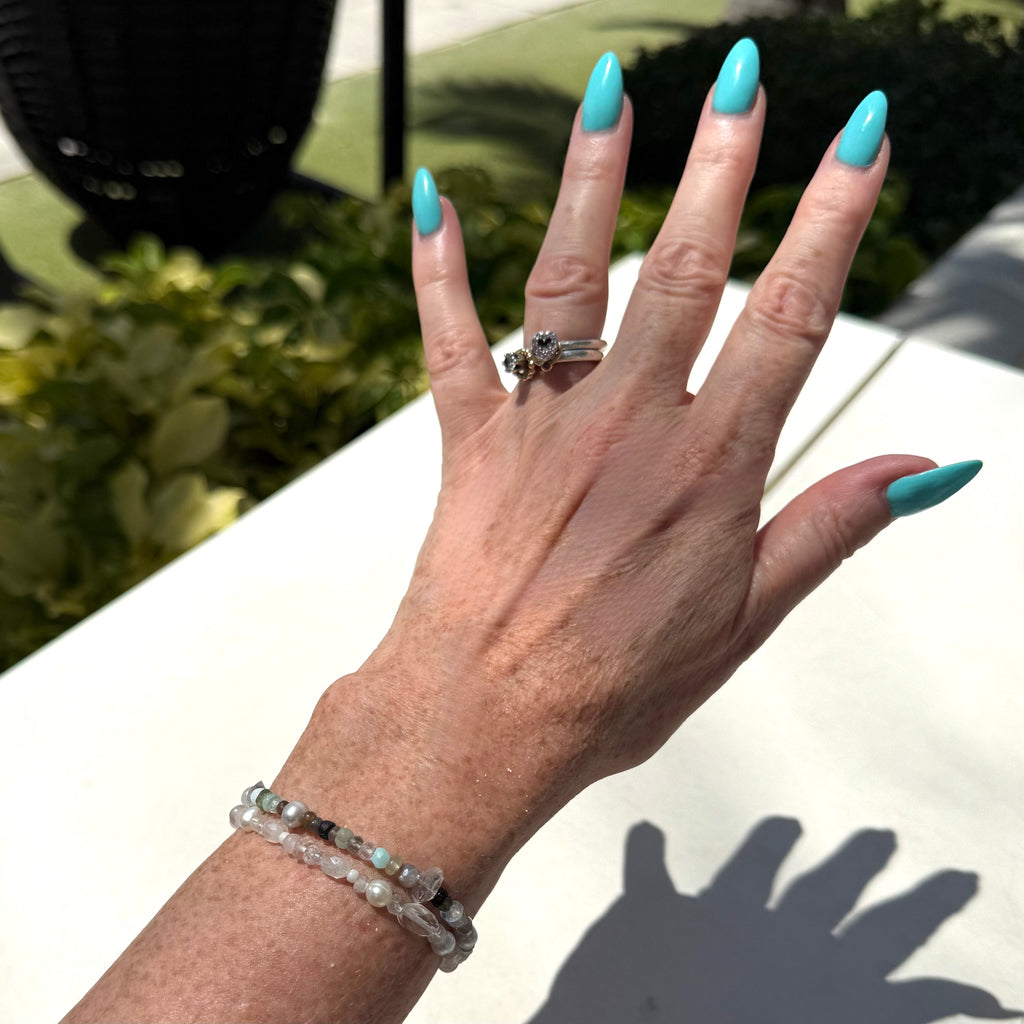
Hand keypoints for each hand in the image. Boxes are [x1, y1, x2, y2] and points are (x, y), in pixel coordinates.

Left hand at [364, 57, 929, 805]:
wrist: (485, 720)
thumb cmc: (613, 687)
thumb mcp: (746, 621)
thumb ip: (828, 529)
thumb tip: (922, 470)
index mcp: (709, 467)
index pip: (791, 316)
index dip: (832, 222)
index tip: (861, 143)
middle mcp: (628, 423)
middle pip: (686, 268)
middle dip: (724, 164)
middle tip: (748, 77)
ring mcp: (542, 422)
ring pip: (572, 274)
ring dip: (596, 177)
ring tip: (610, 94)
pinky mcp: (470, 439)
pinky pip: (450, 337)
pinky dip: (437, 266)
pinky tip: (433, 197)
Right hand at [531, 820, 1019, 1023]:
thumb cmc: (662, 992)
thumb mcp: (637, 927)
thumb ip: (646, 876)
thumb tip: (647, 827)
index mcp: (739, 911)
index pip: (758, 865)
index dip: (773, 844)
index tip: (790, 826)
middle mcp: (796, 935)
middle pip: (837, 888)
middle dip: (860, 862)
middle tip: (886, 838)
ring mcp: (837, 978)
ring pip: (894, 930)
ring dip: (931, 903)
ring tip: (963, 880)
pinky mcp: (867, 1015)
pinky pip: (923, 1003)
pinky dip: (959, 997)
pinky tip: (989, 996)